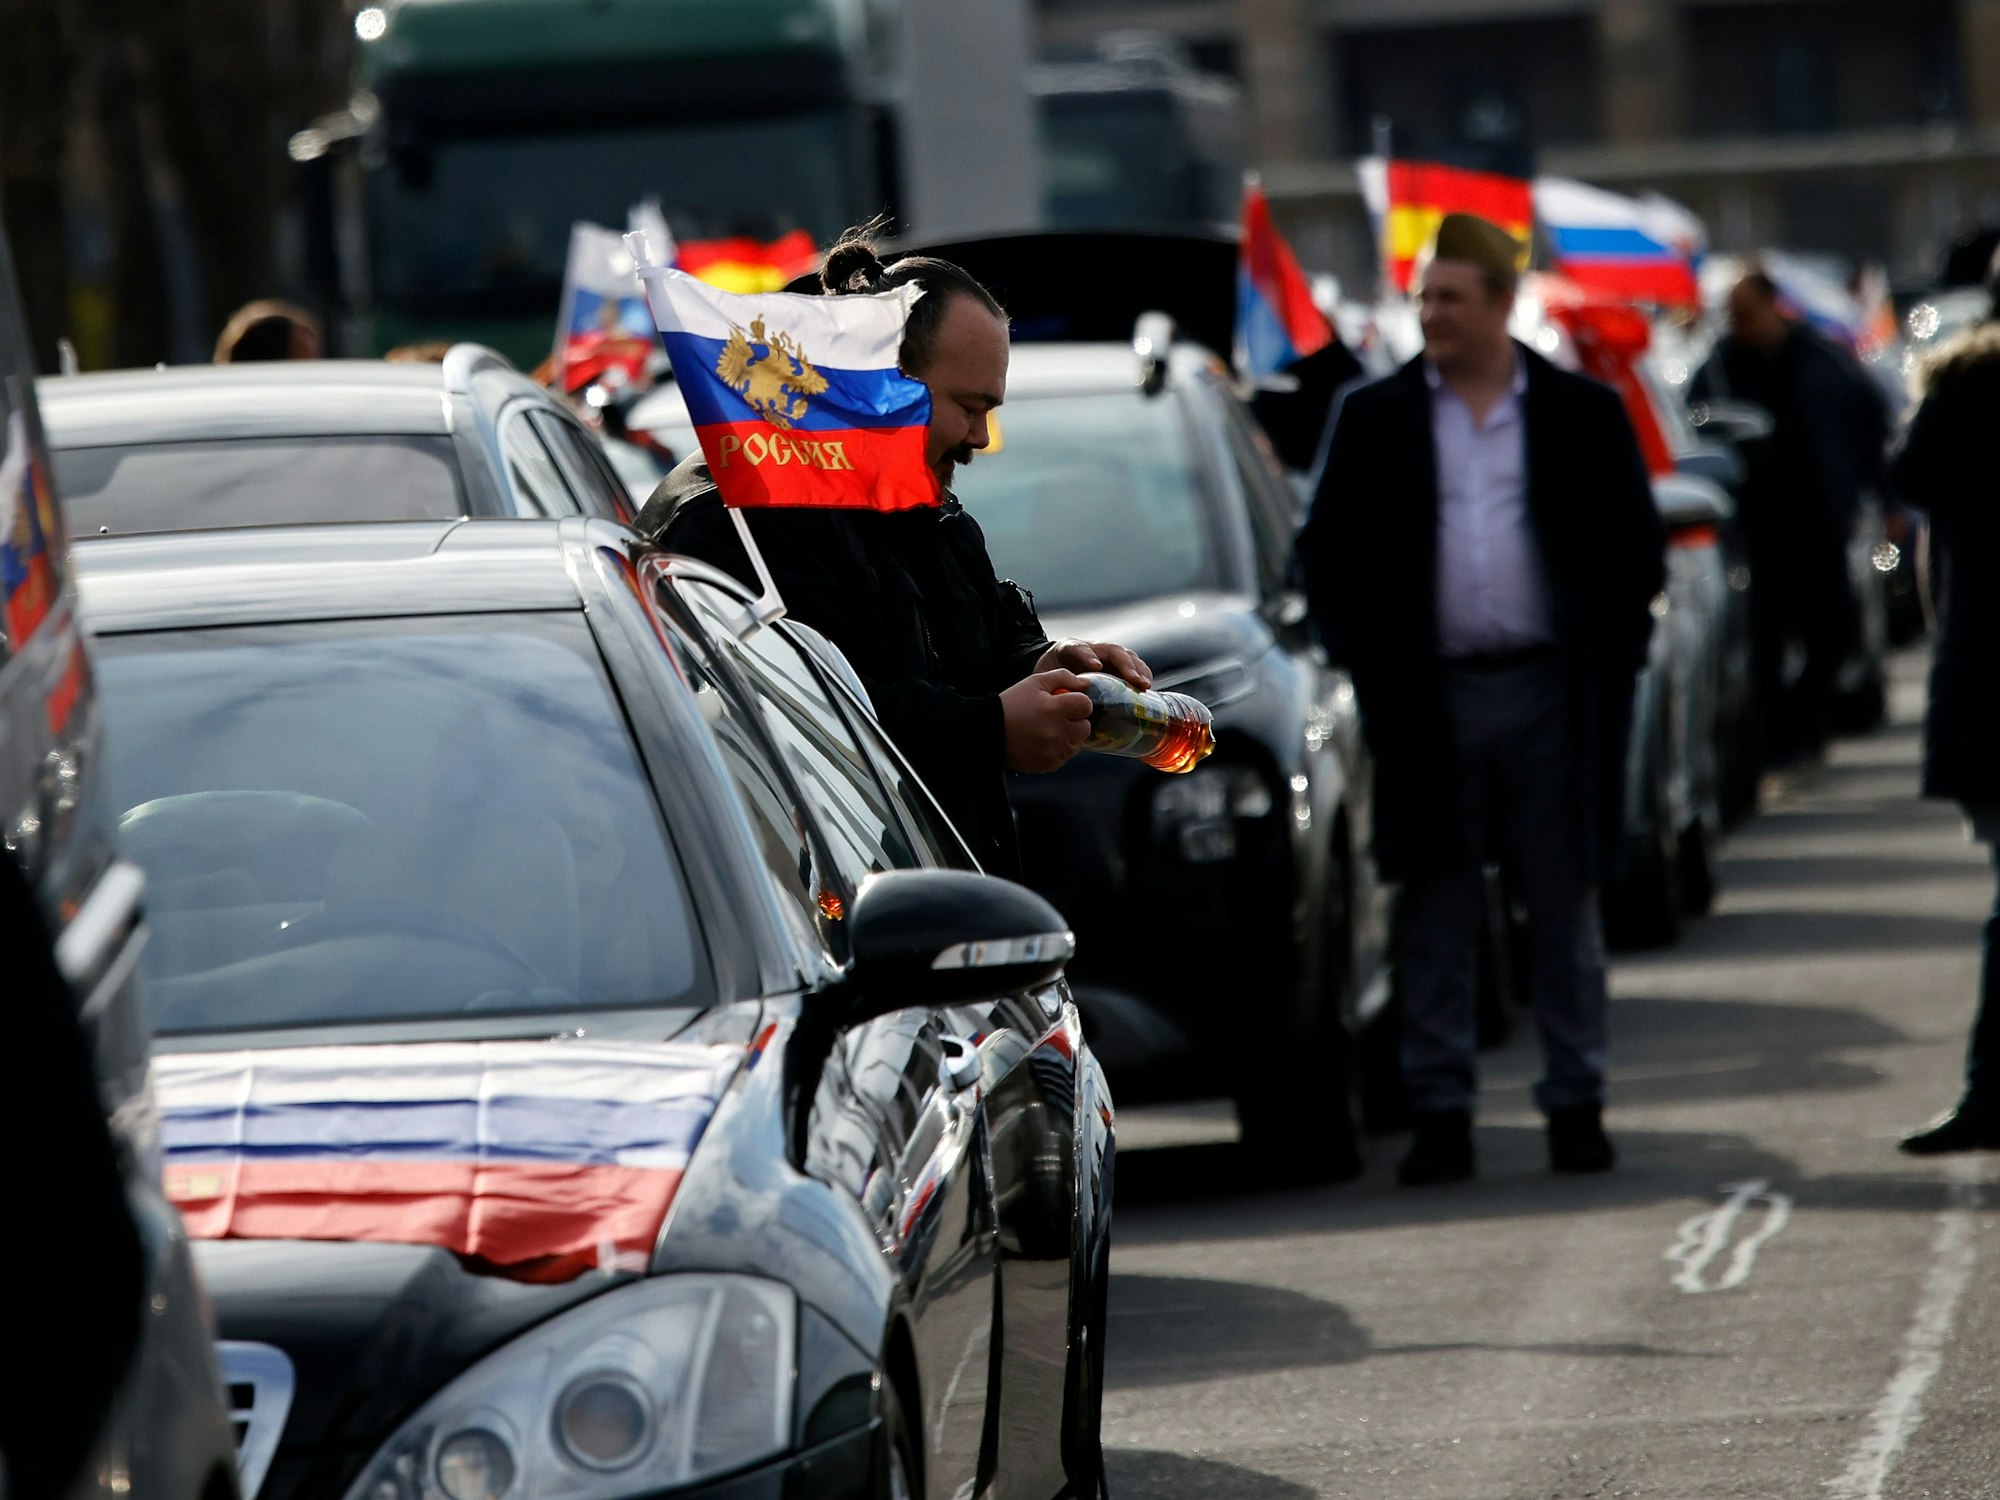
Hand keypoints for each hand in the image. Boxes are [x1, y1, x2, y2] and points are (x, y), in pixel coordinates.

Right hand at [1001, 669, 1094, 772]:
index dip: (1078, 702)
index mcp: (1055, 708)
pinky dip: (1058, 750)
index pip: (1086, 706)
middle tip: (1058, 718)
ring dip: (1068, 737)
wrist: (989, 731)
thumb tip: (1086, 684)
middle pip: (1085, 727)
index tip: (1066, 703)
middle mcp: (1057, 731)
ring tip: (1049, 731)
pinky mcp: (1049, 764)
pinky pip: (1064, 757)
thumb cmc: (1012, 703)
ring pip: (1076, 744)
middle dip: (1076, 721)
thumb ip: (1063, 677)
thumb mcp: (1034, 682)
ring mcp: (1054, 750)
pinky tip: (1043, 743)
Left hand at [1036, 638, 1152, 689]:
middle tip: (1134, 680)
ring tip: (1144, 684)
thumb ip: (1054, 683)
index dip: (1087, 655)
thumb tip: (1064, 698)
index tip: (1096, 666)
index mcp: (1069, 648)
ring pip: (1126, 656)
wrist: (1053, 665)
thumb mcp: (1045, 676)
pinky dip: (1141, 673)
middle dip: (1125, 664)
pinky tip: (1147, 685)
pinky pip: (1131, 665)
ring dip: (1137, 669)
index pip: (1078, 648)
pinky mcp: (1115, 664)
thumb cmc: (1051, 673)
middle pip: (1112, 650)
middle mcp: (1092, 648)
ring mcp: (1106, 655)